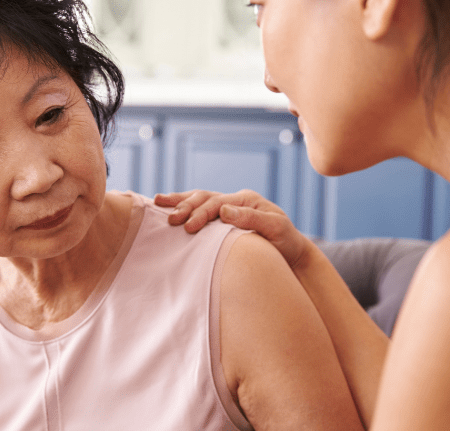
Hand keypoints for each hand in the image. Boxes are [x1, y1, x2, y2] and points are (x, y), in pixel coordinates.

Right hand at [154, 189, 314, 271]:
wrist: (292, 253)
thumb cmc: (286, 243)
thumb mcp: (276, 229)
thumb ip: (252, 219)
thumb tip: (224, 211)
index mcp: (246, 199)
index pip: (217, 203)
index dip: (201, 213)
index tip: (189, 227)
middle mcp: (235, 201)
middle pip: (204, 197)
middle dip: (185, 206)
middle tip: (170, 219)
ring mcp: (228, 208)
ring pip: (199, 198)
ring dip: (179, 201)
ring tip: (157, 202)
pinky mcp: (222, 220)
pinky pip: (200, 209)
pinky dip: (183, 206)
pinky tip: (167, 209)